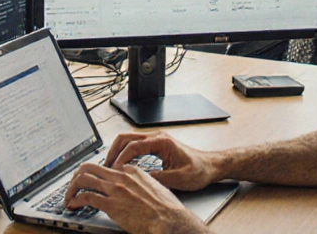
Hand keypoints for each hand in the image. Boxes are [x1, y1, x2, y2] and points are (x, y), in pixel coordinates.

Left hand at [63, 162, 210, 233]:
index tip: (91, 183)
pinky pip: (85, 197)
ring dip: (72, 188)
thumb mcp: (154, 188)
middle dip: (77, 176)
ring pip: (83, 179)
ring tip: (68, 197)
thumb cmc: (166, 210)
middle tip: (73, 185)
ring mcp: (115, 189)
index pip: (106, 167)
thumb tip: (135, 190)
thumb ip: (141, 184)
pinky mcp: (110, 204)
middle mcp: (121, 176)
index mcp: (132, 171)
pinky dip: (75, 200)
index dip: (95, 175)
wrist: (170, 221)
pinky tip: (73, 205)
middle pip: (90, 167)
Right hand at [104, 131, 220, 191]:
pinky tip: (122, 165)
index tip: (114, 169)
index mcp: (162, 142)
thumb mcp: (179, 178)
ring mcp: (156, 140)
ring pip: (129, 140)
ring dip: (118, 151)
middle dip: (114, 151)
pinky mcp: (157, 146)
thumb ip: (159, 177)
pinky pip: (136, 145)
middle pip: (127, 137)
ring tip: (110, 166)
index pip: (134, 145)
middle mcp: (158, 137)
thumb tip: (140, 178)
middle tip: (105, 165)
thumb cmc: (199, 170)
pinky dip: (126, 153)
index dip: (121, 158)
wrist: (211, 166)